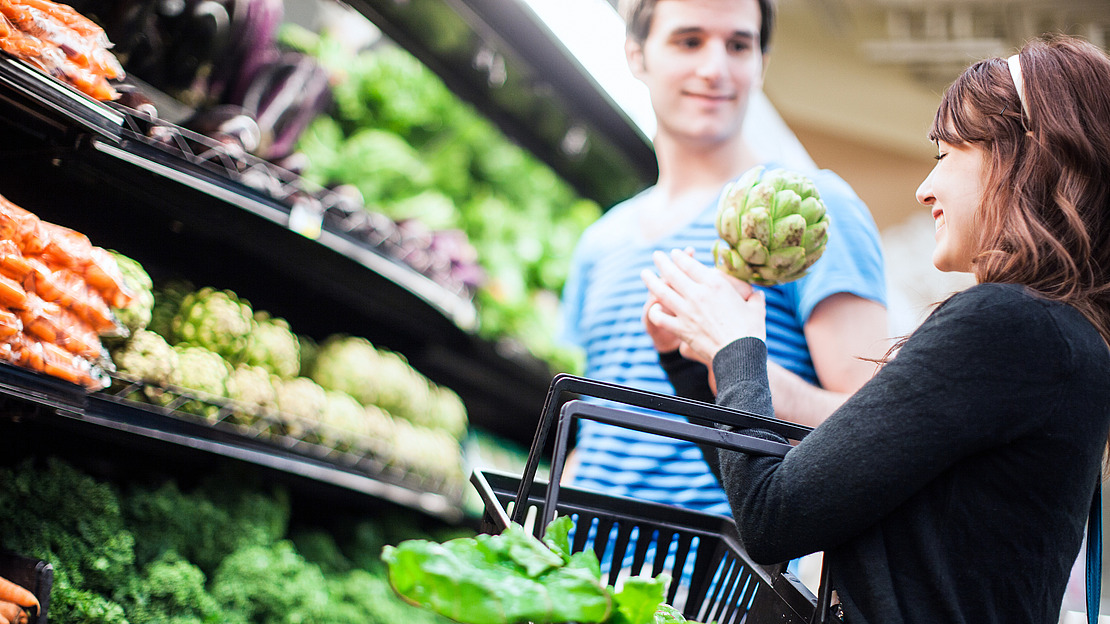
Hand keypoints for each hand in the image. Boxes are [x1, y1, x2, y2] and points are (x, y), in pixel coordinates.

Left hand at [641, 249, 765, 365]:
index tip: (674, 253)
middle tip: (656, 255)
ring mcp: (686, 311)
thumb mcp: (756, 308)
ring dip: (651, 281)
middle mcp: (697, 294)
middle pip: (673, 273)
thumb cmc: (751, 331)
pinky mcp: (681, 328)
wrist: (740, 354)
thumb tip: (757, 294)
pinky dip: (654, 312)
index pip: (690, 265)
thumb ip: (754, 298)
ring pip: (661, 291)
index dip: (680, 257)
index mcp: (715, 284)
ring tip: (644, 273)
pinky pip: (660, 318)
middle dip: (662, 262)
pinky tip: (653, 308)